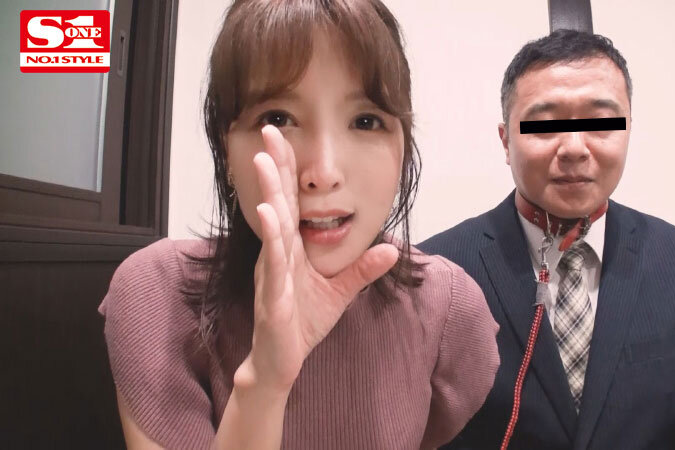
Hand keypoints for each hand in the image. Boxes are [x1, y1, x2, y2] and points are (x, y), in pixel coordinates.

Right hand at [236, 125, 398, 392]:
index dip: (288, 170)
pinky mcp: (272, 294)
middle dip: (274, 166)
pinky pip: (273, 261)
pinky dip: (272, 237)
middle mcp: (278, 253)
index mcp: (291, 249)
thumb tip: (392, 247)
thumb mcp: (341, 292)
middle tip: (269, 130)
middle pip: (277, 201)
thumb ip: (363, 268)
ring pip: (272, 225)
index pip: (291, 202)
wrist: (282, 360)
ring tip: (264, 161)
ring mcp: (272, 271)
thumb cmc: (303, 323)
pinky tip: (269, 213)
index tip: (284, 137)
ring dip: (269, 191)